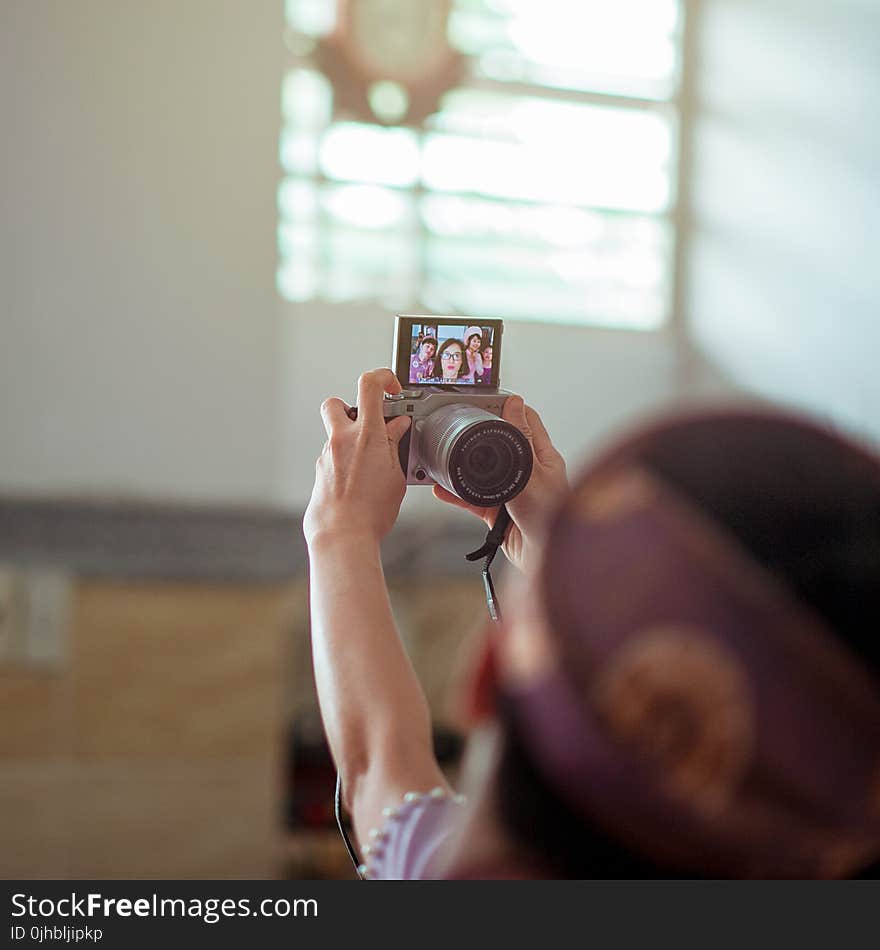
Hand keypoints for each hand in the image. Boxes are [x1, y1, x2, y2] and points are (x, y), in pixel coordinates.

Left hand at [303, 369, 411, 546]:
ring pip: (336, 436)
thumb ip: (395, 446)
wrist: (341, 536)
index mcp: (366, 434)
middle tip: (370, 424)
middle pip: (337, 403)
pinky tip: (360, 484)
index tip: (393, 389)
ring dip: (352, 442)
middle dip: (352, 407)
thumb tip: (397, 429)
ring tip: (372, 464)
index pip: (370, 384)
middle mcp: (341, 440)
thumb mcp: (396, 475)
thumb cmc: (370, 512)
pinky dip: (347, 465)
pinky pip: (334, 459)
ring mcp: (327, 457)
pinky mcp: (320, 475)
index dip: (383, 378)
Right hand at [432, 396, 566, 574]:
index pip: (526, 422)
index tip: (487, 400)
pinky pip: (473, 500)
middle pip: (500, 446)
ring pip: (482, 475)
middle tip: (457, 427)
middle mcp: (528, 473)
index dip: (508, 409)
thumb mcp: (532, 472)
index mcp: (543, 458)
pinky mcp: (499, 515)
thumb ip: (520, 439)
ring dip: (463, 469)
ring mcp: (512, 493)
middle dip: (479, 438)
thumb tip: (515, 405)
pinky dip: (457, 495)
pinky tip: (442, 490)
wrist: (545, 560)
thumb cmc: (551, 518)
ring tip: (443, 460)